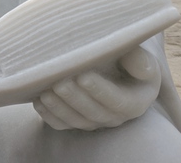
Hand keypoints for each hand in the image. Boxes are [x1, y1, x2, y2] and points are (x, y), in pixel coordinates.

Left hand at [33, 46, 159, 130]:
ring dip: (59, 107)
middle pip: (93, 112)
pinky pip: (62, 123)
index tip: (83, 76)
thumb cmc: (129, 58)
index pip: (117, 101)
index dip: (100, 91)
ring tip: (45, 91)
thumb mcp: (140, 56)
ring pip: (75, 120)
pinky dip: (49, 115)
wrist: (117, 66)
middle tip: (59, 82)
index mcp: (134, 102)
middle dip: (74, 98)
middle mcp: (114, 116)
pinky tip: (38, 100)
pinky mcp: (76, 120)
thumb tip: (142, 65)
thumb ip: (139, 59)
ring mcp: (94, 121)